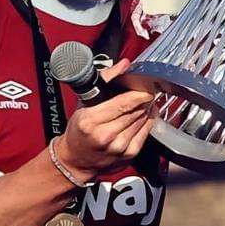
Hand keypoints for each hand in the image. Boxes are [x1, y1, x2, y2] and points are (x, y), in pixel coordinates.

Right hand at [55, 58, 155, 181]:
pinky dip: (148, 120)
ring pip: (143, 119)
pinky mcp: (129, 154)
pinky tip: (145, 114)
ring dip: (146, 108)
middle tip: (144, 91)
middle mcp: (106, 135)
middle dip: (143, 98)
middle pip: (136, 110)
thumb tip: (124, 64)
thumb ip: (106, 79)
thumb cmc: (79, 130)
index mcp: (91, 120)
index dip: (138, 92)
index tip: (145, 85)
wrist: (76, 160)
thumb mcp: (85, 102)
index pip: (123, 102)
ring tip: (142, 102)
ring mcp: (118, 147)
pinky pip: (146, 132)